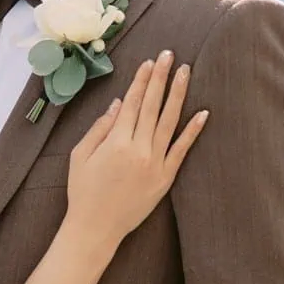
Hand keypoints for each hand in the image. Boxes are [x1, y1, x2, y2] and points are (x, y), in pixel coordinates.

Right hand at [64, 52, 207, 254]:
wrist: (95, 228)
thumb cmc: (82, 191)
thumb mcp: (80, 156)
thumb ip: (100, 127)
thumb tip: (119, 103)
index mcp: (116, 142)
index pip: (133, 103)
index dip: (141, 80)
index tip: (149, 62)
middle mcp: (138, 149)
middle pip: (153, 106)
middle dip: (161, 78)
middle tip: (169, 54)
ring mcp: (155, 164)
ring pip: (170, 122)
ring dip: (178, 95)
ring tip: (186, 72)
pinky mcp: (165, 178)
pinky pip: (182, 150)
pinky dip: (193, 131)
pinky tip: (204, 113)